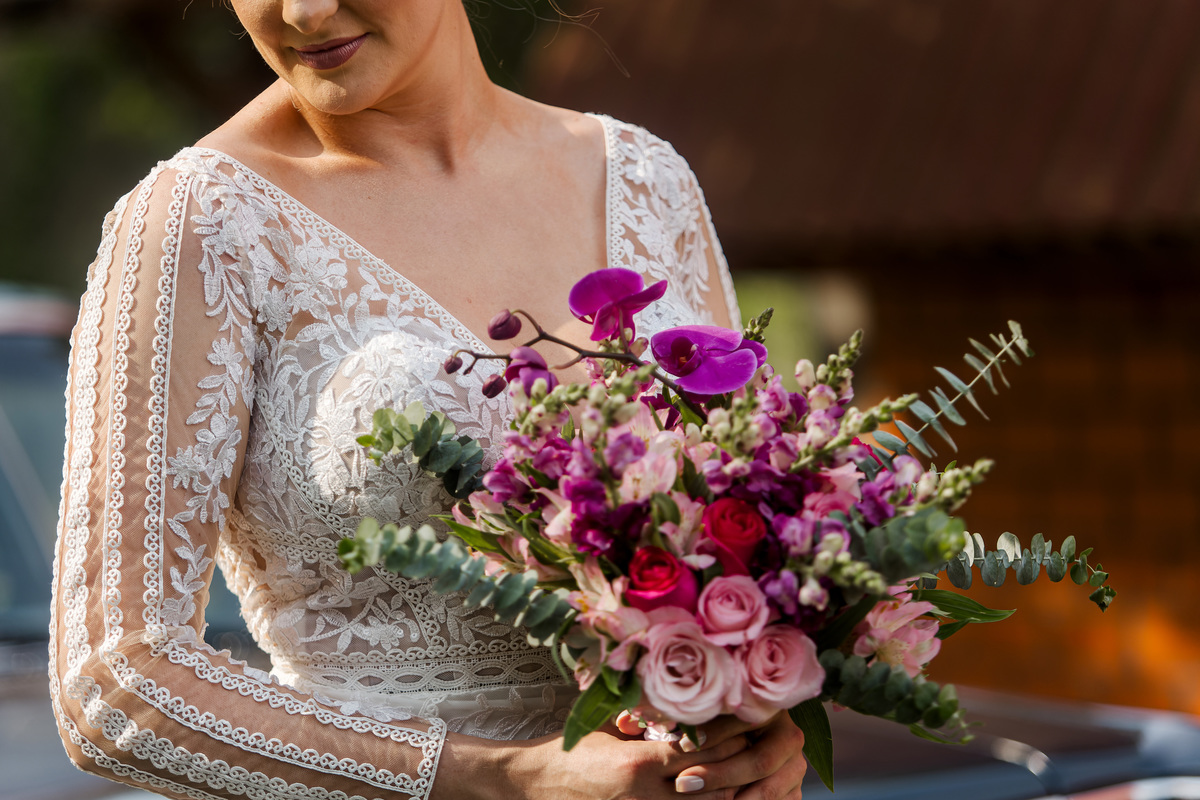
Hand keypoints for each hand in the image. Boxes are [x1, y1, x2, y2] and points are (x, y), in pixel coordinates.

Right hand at [435, 721, 752, 799]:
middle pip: (716, 779)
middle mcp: (650, 796)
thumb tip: (689, 698)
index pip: (701, 746)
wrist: (539, 785)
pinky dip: (714, 797)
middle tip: (773, 734)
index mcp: (639, 764)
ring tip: (763, 762)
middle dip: (748, 757)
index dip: (732, 729)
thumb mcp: (610, 725)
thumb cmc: (574, 750)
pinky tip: (732, 787)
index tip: (755, 709)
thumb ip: (650, 716)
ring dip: (739, 783)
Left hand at [672, 713, 806, 799]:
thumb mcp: (717, 714)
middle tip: (683, 783)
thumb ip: (703, 715)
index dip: (713, 734)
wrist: (753, 745)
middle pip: (759, 761)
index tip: (682, 746)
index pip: (746, 723)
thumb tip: (671, 720)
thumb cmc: (722, 724)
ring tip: (696, 797)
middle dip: (718, 775)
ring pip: (767, 790)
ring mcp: (795, 768)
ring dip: (731, 799)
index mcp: (773, 710)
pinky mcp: (793, 792)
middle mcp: (790, 738)